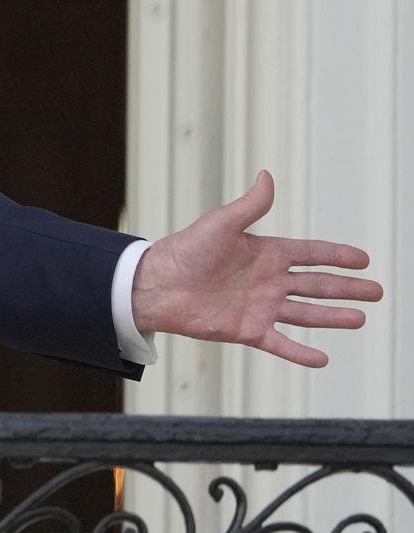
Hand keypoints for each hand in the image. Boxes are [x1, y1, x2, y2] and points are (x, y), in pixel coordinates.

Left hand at [131, 170, 380, 366]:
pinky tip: (323, 357)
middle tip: (377, 291)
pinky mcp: (247, 329)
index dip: (337, 255)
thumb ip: (249, 206)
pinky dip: (300, 352)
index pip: (310, 253)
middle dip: (347, 287)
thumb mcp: (220, 224)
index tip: (364, 258)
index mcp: (264, 253)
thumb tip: (267, 175)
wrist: (156, 285)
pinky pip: (280, 343)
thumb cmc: (184, 250)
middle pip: (317, 284)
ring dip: (333, 317)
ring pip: (306, 314)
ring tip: (361, 319)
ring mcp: (260, 306)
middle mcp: (267, 280)